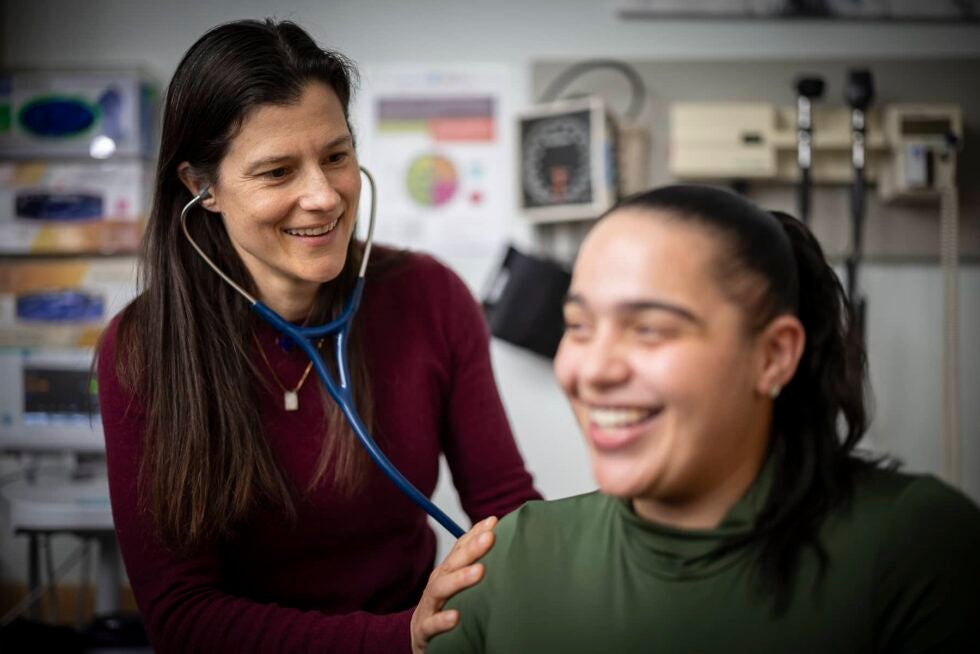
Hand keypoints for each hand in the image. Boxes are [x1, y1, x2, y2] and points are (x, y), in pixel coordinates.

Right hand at [410, 516, 497, 652]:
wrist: (419, 636)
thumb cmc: (443, 606)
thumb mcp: (456, 584)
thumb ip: (473, 564)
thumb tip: (496, 535)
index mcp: (447, 572)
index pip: (460, 549)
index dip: (475, 534)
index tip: (493, 522)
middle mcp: (437, 584)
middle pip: (452, 563)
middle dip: (471, 549)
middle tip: (490, 537)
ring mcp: (428, 606)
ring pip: (440, 589)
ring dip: (460, 579)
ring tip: (479, 571)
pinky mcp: (423, 630)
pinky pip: (431, 625)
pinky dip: (442, 620)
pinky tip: (455, 617)